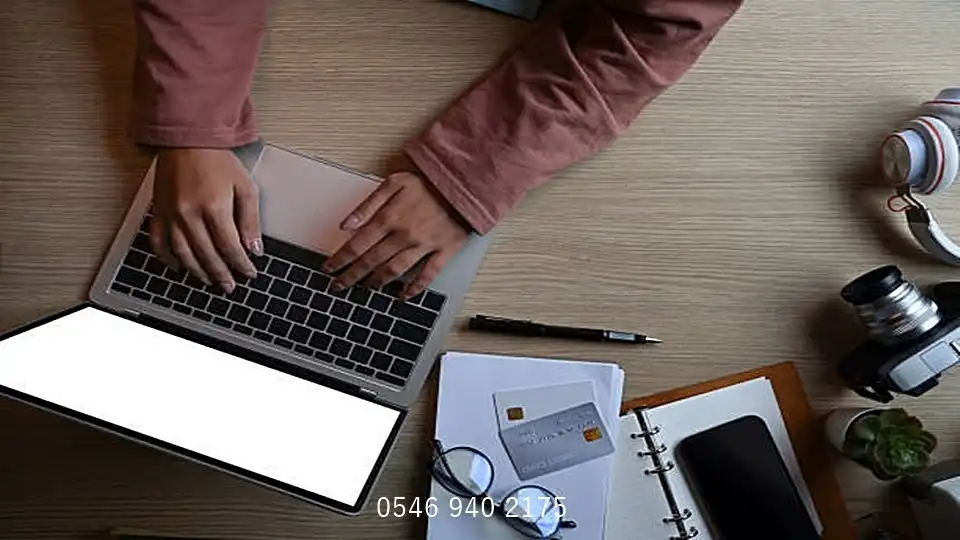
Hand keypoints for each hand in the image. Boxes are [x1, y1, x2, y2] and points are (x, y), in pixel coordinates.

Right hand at [150, 148, 260, 292]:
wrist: (187, 139)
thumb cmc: (217, 159)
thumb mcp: (245, 186)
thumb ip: (251, 219)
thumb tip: (254, 247)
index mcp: (214, 207)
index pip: (230, 247)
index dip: (241, 264)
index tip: (249, 272)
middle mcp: (189, 214)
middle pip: (207, 255)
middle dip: (221, 274)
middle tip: (230, 285)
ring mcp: (171, 214)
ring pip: (183, 254)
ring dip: (198, 272)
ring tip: (210, 281)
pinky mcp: (158, 212)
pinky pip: (158, 242)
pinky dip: (167, 259)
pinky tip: (178, 267)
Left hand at [323, 171, 469, 298]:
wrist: (465, 183)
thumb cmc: (429, 182)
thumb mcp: (393, 183)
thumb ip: (367, 204)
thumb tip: (346, 224)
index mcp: (389, 218)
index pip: (357, 245)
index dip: (340, 259)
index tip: (329, 269)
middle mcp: (404, 235)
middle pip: (371, 261)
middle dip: (351, 276)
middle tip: (338, 285)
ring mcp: (424, 246)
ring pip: (394, 271)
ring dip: (376, 282)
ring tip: (365, 288)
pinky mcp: (443, 251)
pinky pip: (427, 275)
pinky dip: (413, 289)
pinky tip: (402, 296)